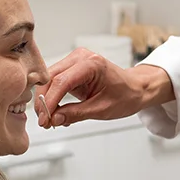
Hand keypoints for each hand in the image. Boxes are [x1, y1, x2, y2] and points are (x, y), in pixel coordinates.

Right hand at [36, 49, 168, 127]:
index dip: (49, 102)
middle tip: (44, 122)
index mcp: (92, 64)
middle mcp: (81, 57)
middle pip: (51, 79)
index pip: (61, 82)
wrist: (135, 88)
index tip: (44, 120)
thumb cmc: (125, 95)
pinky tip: (56, 111)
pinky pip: (56, 81)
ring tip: (50, 119)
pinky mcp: (72, 67)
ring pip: (50, 79)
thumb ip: (75, 114)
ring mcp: (76, 60)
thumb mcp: (102, 109)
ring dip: (46, 99)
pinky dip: (53, 96)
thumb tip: (54, 119)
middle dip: (44, 101)